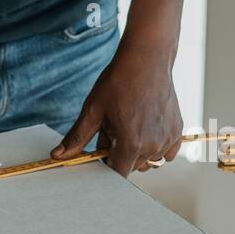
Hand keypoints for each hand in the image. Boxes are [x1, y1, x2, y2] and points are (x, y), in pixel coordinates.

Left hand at [51, 44, 183, 176]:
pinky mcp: (177, 131)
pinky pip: (166, 153)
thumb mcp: (93, 110)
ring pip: (149, 161)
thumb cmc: (119, 82)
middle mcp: (153, 146)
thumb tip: (57, 156)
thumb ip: (77, 138)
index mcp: (131, 144)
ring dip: (138, 152)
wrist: (146, 59)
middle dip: (119, 155)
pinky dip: (155, 147)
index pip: (117, 173)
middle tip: (113, 129)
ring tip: (130, 126)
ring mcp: (168, 139)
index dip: (106, 165)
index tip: (101, 151)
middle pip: (132, 167)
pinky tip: (146, 128)